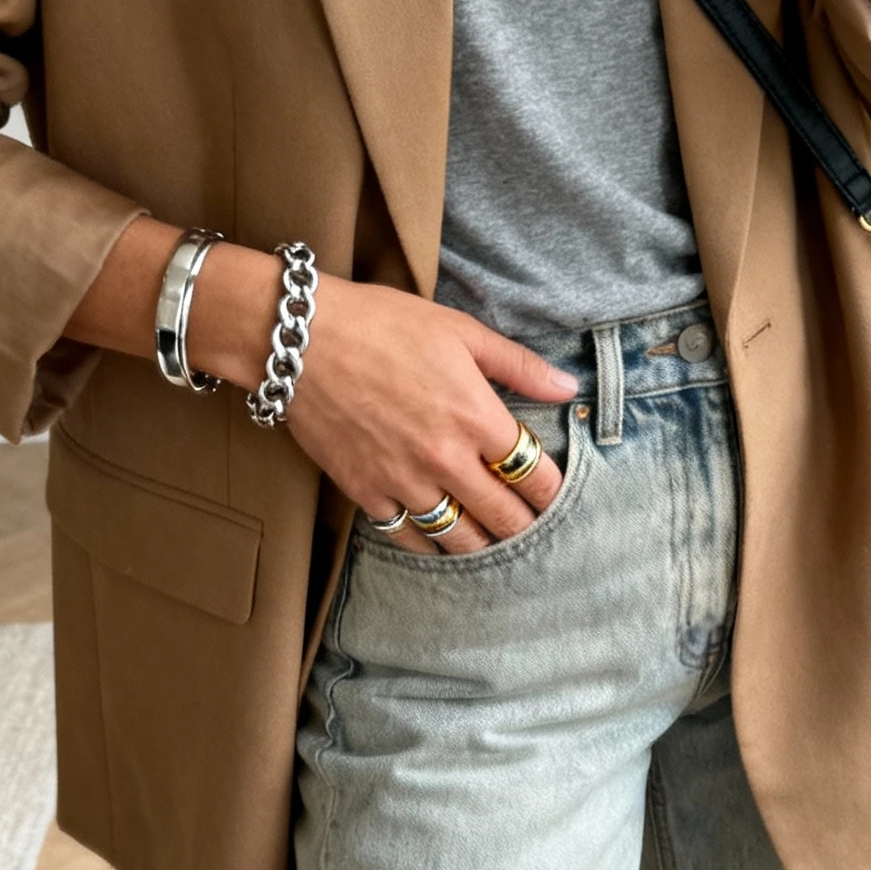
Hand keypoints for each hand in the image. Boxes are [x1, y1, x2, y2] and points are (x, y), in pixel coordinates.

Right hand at [269, 275, 574, 553]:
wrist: (301, 341)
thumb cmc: (382, 324)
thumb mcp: (460, 332)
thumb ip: (519, 365)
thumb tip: (569, 388)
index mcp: (477, 417)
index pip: (534, 474)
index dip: (553, 492)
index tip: (556, 496)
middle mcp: (446, 459)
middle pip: (504, 517)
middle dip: (526, 527)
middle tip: (535, 530)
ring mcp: (404, 481)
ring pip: (459, 538)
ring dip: (483, 544)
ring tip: (494, 542)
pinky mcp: (366, 492)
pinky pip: (408, 537)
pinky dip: (430, 545)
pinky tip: (440, 541)